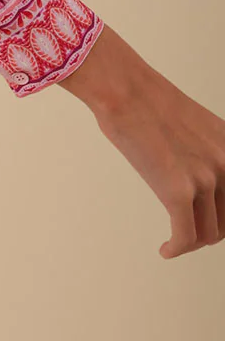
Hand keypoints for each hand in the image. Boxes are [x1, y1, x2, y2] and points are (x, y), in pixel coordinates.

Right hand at [61, 24, 224, 257]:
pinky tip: (166, 249)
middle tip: (191, 231)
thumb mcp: (197, 127)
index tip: (215, 224)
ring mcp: (204, 178)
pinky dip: (176, 248)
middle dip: (210, 231)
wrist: (125, 91)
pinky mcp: (177, 192)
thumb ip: (209, 155)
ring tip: (176, 237)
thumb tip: (205, 185)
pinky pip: (185, 237)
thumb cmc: (149, 103)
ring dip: (191, 240)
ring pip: (208, 233)